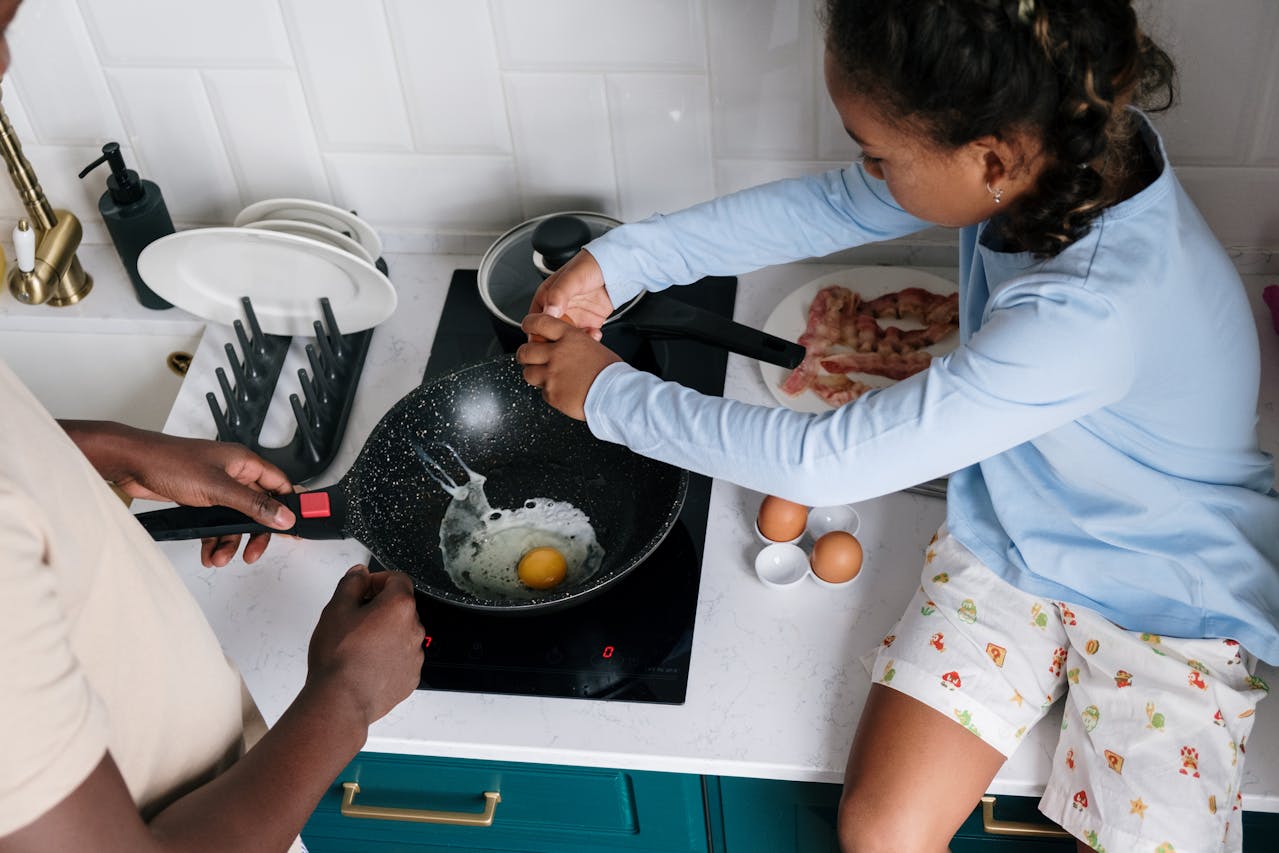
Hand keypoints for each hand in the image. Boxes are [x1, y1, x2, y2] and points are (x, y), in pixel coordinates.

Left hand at [62, 421, 295, 566]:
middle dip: (256, 532)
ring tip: (220, 557)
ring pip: (235, 519)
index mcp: (244, 463)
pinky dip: (213, 539)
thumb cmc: (170, 462)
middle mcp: (233, 474)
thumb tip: (283, 516)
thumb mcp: (218, 488)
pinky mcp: (199, 498)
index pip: (279, 485)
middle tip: (254, 552)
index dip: (289, 506)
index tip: (294, 527)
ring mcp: (216, 486)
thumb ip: (253, 505)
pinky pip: (215, 523)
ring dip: (230, 541)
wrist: (131, 464)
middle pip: (258, 507)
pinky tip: (208, 552)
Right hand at [306, 566, 423, 726]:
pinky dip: (388, 656)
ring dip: (384, 633)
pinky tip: (365, 664)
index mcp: (400, 607)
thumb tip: (360, 572)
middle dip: (379, 607)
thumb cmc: (338, 657)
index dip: (377, 579)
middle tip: (353, 619)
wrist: (341, 700)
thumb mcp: (336, 609)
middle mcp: (415, 629)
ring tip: (357, 645)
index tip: (362, 589)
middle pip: (400, 607)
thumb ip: (351, 583)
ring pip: (401, 633)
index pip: (398, 579)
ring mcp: (415, 655)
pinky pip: (401, 658)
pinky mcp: (410, 677)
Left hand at [517, 314, 622, 419]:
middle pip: (525, 351)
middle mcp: (557, 354)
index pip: (538, 323)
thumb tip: (574, 337)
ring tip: (546, 377)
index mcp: (569, 337)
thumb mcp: (594, 346)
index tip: (527, 327)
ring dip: (534, 374)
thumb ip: (577, 341)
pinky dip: (549, 391)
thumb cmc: (610, 372)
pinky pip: (542, 392)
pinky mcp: (552, 394)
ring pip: (528, 373)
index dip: (529, 324)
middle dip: (525, 355)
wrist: (616, 394)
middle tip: (530, 357)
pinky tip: (563, 390)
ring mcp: (552, 375)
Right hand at [527, 249, 613, 339]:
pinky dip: (589, 340)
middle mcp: (558, 309)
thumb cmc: (590, 265)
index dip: (538, 332)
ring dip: (574, 343)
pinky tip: (595, 333)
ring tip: (583, 338)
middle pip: (549, 334)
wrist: (615, 268)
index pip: (535, 321)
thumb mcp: (572, 278)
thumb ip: (558, 294)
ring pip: (566, 339)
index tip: (547, 340)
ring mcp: (573, 317)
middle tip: (565, 344)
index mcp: (546, 297)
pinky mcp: (587, 323)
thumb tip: (549, 312)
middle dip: (556, 342)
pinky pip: (584, 338)